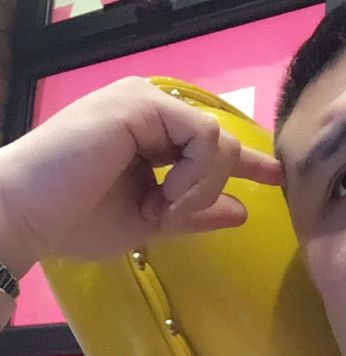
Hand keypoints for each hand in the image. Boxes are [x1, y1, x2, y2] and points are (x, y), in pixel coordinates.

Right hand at [0, 76, 282, 277]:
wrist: (25, 215)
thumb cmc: (76, 219)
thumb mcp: (149, 220)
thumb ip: (195, 213)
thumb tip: (242, 210)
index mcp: (151, 134)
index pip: (212, 145)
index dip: (249, 162)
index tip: (276, 177)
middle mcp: (153, 110)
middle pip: (222, 145)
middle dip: (211, 186)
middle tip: (171, 211)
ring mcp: (146, 102)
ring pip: (217, 142)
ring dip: (199, 186)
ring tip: (161, 206)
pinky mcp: (140, 103)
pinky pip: (202, 138)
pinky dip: (193, 175)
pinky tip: (164, 194)